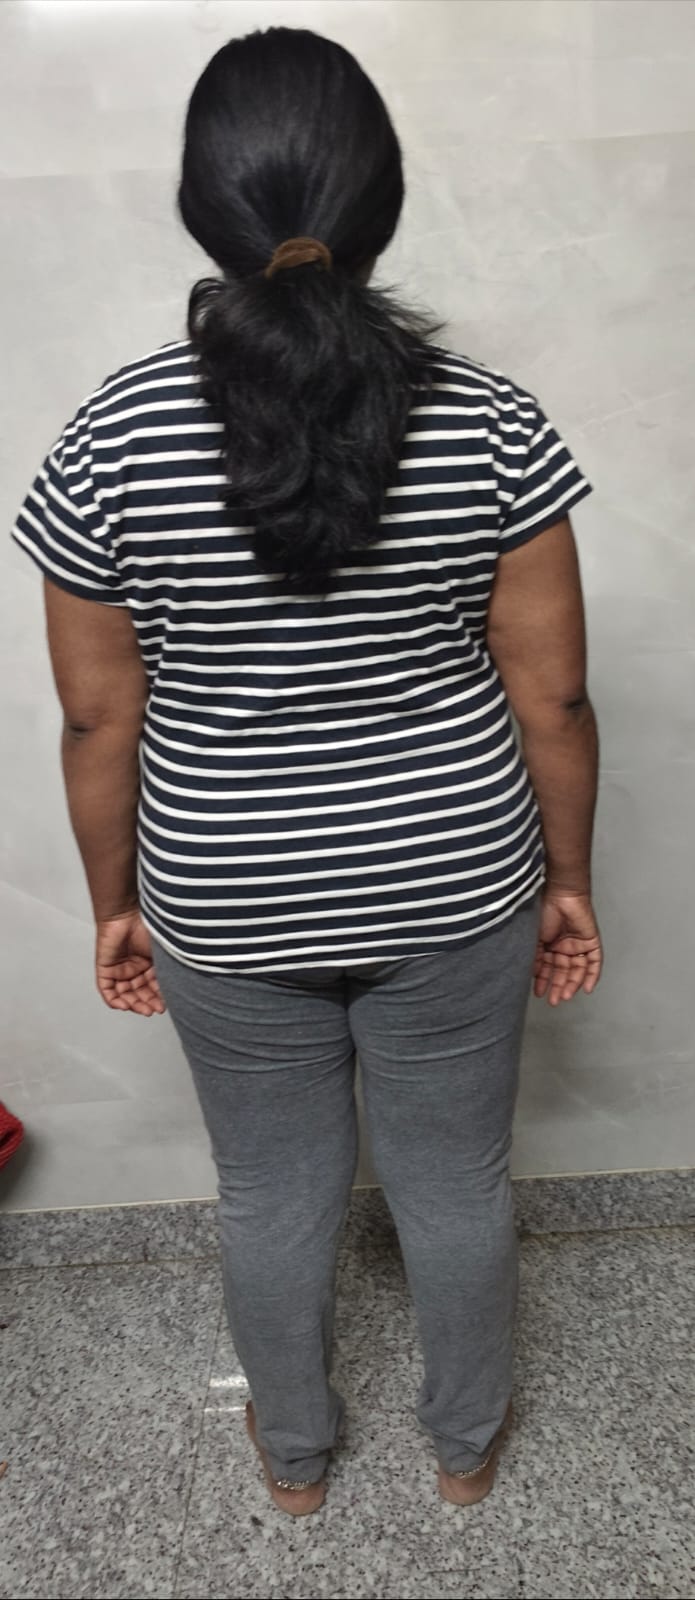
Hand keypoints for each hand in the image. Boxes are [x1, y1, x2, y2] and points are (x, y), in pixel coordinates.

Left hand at [95, 908, 165, 1015]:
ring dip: (134, 1004)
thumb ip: (166, 971)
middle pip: (139, 993)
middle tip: (155, 1010)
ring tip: (144, 1010)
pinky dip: (115, 1000)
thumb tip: (177, 990)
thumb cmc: (147, 927)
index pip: (152, 986)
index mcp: (149, 963)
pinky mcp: (105, 968)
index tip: (165, 1005)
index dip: (158, 997)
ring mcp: (119, 969)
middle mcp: (134, 967)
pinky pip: (107, 990)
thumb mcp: (162, 954)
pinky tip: (126, 1005)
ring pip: (125, 994)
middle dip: (147, 1003)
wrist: (126, 913)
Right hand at [534, 889, 602, 1005]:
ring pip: (578, 969)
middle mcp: (564, 946)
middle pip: (563, 971)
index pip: (548, 968)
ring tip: (565, 995)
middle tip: (553, 1000)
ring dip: (572, 983)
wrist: (560, 895)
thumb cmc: (544, 911)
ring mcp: (578, 944)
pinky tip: (587, 988)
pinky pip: (595, 962)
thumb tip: (532, 975)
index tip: (539, 993)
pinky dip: (592, 975)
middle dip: (558, 986)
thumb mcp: (534, 939)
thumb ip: (534, 957)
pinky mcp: (591, 941)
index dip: (544, 981)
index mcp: (549, 945)